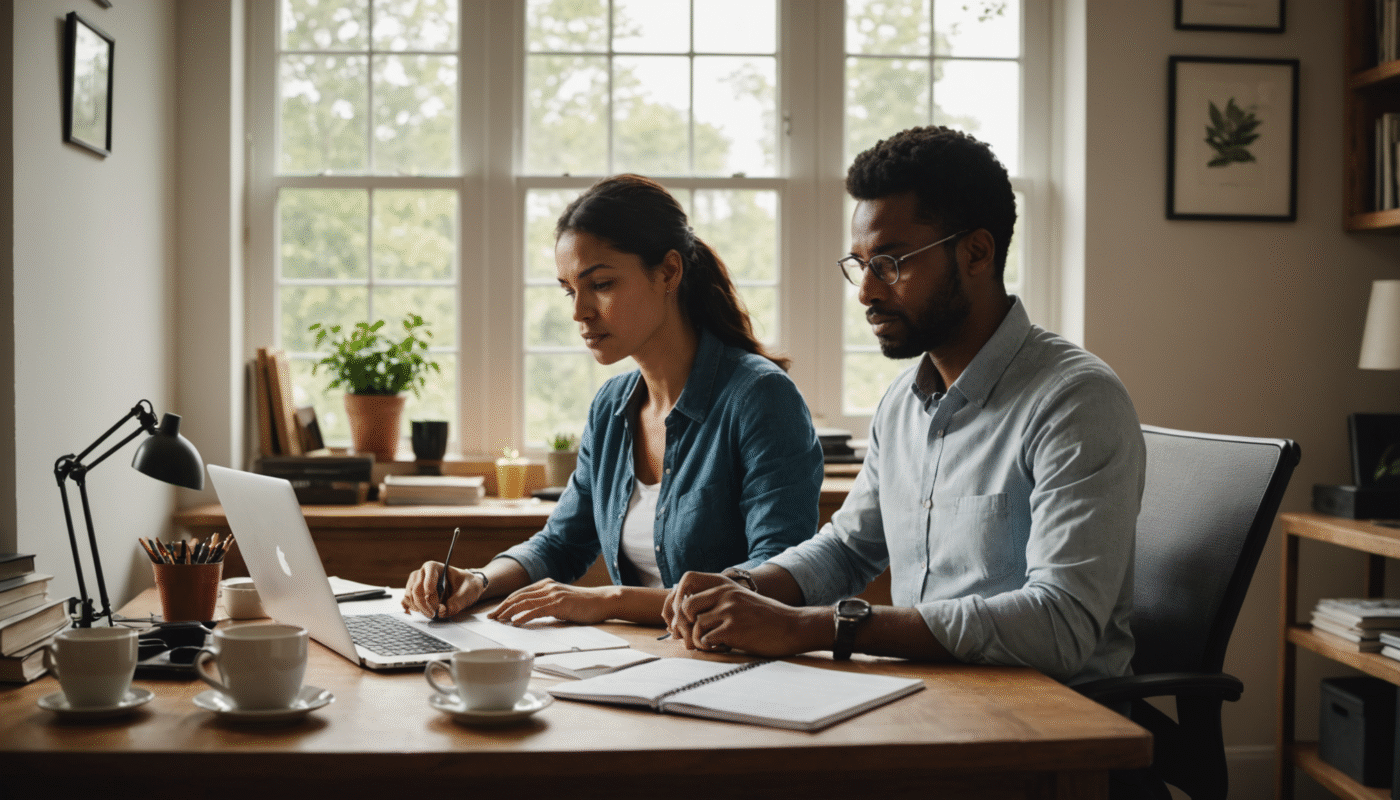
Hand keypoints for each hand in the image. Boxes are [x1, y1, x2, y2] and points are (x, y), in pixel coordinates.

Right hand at [402, 562, 483, 618]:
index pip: (427, 578)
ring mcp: (416, 583)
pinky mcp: (414, 593)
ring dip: (417, 607)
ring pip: (409, 595)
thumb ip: (457, 602)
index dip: (430, 593)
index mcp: (435, 567)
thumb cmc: (467, 585)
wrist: (466, 588)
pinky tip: (417, 613)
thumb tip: (441, 612)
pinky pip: (406, 600)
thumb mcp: (468, 592)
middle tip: (433, 614)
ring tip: (429, 614)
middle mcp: (423, 573)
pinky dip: (409, 607)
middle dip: (423, 604)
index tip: (437, 605)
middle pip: (416, 589)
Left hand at [487, 579, 620, 625]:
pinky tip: (516, 622)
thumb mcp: (561, 601)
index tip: (495, 612)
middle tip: (490, 618)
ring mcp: (553, 594)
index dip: (505, 603)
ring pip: (525, 602)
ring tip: (498, 620)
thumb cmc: (583, 604)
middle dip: (502, 607)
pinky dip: (524, 616)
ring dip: (509, 612)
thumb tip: (531, 615)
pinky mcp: (559, 604)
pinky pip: (537, 610)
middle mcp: (547, 587)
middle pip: (518, 596)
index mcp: (546, 585)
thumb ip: (547, 604)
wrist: (602, 601)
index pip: (520, 593)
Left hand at [664, 571, 827, 656]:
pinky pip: (705, 639)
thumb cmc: (766, 618)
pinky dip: (708, 647)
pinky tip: (721, 647)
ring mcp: (729, 609)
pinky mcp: (733, 628)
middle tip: (688, 639)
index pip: (687, 580)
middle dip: (681, 626)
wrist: (793, 626)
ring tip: (710, 644)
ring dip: (696, 640)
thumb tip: (684, 615)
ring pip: (694, 626)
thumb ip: (718, 600)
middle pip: (685, 606)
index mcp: (724, 583)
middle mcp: (725, 592)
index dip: (675, 599)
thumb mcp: (740, 599)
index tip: (677, 618)